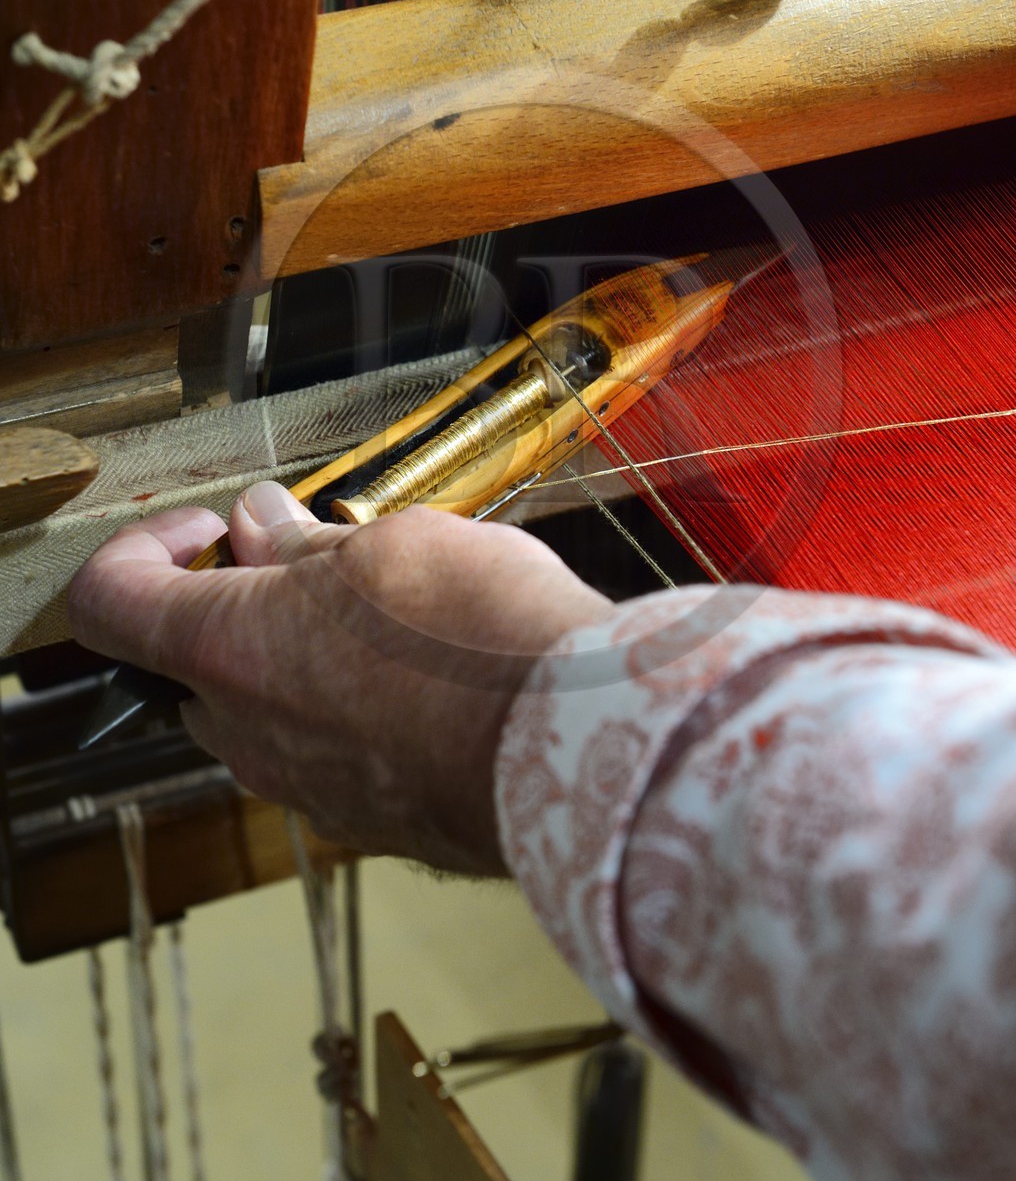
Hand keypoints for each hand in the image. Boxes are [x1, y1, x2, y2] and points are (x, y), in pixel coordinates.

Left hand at [68, 486, 613, 874]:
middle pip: (191, 663)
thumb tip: (258, 527)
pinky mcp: (362, 819)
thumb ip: (301, 545)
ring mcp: (303, 786)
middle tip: (314, 561)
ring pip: (263, 711)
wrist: (575, 747)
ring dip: (298, 657)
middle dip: (236, 604)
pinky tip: (424, 674)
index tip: (211, 527)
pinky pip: (325, 753)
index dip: (142, 546)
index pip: (109, 602)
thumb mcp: (389, 546)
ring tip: (389, 614)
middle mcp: (247, 731)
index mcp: (228, 648)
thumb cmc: (478, 635)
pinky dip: (347, 707)